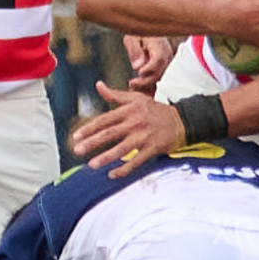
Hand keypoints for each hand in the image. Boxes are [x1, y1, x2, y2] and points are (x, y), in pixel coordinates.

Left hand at [72, 81, 186, 176]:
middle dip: (92, 143)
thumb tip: (98, 85)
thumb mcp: (135, 98)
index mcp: (128, 110)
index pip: (105, 120)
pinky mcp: (152, 149)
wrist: (182, 120)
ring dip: (106, 157)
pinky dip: (124, 169)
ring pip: (122, 149)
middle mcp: (134, 123)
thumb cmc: (155, 110)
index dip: (89, 128)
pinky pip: (136, 161)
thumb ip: (115, 94)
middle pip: (110, 134)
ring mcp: (144, 137)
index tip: (76, 136)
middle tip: (78, 150)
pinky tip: (112, 174)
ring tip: (92, 165)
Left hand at [123, 35, 173, 94]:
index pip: (159, 60)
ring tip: (133, 87)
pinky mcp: (165, 68)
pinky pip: (159, 79)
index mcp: (159, 45)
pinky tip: (140, 89)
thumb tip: (138, 66)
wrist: (146, 32)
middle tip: (132, 84)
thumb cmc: (138, 33)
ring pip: (160, 78)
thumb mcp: (131, 38)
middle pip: (160, 72)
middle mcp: (167, 55)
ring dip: (147, 85)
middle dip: (146, 81)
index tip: (139, 72)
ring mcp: (167, 63)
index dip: (149, 69)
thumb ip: (134, 51)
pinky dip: (150, 85)